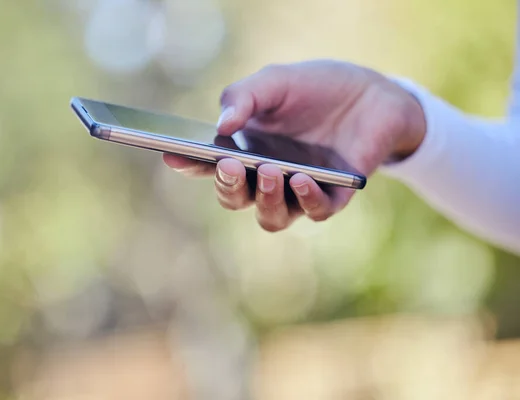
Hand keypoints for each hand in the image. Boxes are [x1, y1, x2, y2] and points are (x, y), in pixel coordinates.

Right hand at [164, 60, 425, 231]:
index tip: (172, 154)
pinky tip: (302, 178)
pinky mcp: (333, 195)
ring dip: (265, 199)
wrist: (370, 92)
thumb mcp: (274, 82)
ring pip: (271, 217)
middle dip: (228, 187)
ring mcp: (298, 189)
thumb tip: (221, 127)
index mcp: (245, 151)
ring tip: (270, 171)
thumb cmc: (314, 88)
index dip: (189, 164)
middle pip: (235, 199)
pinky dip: (306, 199)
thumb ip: (244, 97)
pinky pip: (315, 212)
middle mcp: (267, 176)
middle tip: (230, 166)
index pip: (210, 166)